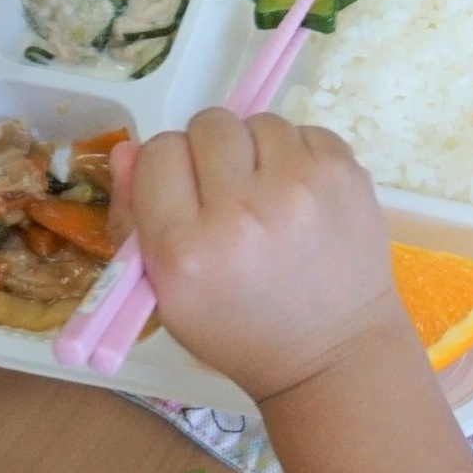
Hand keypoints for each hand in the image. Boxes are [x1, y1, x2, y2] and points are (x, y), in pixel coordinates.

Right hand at [121, 107, 418, 401]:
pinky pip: (307, 130)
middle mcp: (241, 212)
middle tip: (226, 190)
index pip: (158, 153)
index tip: (184, 193)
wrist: (333, 350)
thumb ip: (135, 218)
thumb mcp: (166, 294)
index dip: (167, 169)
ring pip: (259, 122)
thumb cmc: (240, 328)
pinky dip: (299, 156)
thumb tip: (128, 149)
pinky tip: (301, 196)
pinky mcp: (344, 175)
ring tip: (267, 195)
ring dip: (257, 151)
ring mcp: (299, 188)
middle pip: (208, 125)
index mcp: (185, 250)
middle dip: (211, 152)